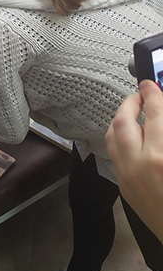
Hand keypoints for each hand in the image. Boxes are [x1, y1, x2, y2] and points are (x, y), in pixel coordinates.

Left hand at [106, 80, 162, 241]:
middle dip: (131, 102)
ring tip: (134, 112)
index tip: (150, 84)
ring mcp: (127, 177)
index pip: (154, 113)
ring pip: (111, 136)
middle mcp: (138, 165)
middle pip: (123, 121)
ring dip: (121, 119)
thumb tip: (160, 114)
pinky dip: (119, 138)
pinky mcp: (123, 187)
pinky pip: (113, 154)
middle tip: (141, 94)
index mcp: (159, 157)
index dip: (152, 93)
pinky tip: (131, 135)